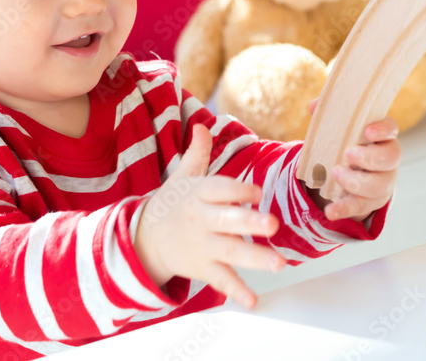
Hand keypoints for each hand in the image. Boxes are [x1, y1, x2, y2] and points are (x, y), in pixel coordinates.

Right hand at [134, 124, 286, 308]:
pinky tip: (254, 301)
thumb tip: (201, 125)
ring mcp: (203, 246)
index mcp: (200, 195)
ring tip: (280, 264)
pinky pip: (221, 280)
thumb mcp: (183, 177)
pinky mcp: (203, 268)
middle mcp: (203, 220)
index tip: (258, 191)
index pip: (219, 189)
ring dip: (255, 258)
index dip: (238, 190)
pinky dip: (237, 292)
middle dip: (249, 223)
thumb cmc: (173, 203)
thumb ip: (197, 153)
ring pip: (230, 252)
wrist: (145, 239)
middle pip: (227, 221)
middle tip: (273, 225)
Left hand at [307, 98, 400, 221]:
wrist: (348, 175)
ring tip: (335, 174)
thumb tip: (314, 105)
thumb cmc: (346, 145)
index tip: (367, 131)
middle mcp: (387, 160)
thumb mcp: (338, 130)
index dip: (383, 130)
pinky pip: (360, 207)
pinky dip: (344, 209)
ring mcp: (381, 182)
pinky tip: (330, 211)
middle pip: (390, 158)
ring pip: (379, 185)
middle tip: (348, 153)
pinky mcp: (369, 202)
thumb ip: (328, 115)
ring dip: (356, 181)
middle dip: (370, 157)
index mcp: (382, 137)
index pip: (391, 129)